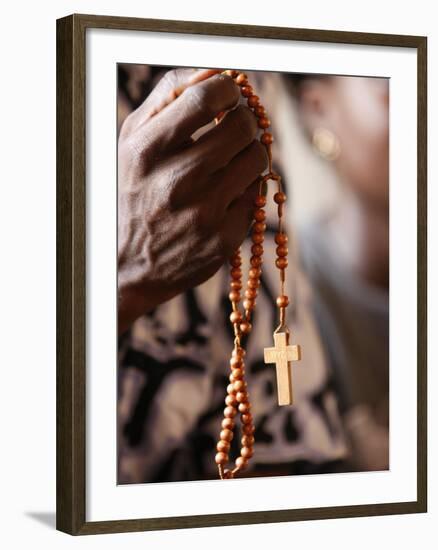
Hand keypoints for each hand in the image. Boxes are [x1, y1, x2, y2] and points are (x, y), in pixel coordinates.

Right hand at [118, 68, 267, 333]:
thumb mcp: (132, 144)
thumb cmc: (133, 195)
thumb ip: (166, 99)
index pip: (204, 97)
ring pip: (258, 159)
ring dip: (252, 152)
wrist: (129, 266)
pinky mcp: (223, 238)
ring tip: (234, 159)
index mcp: (147, 151)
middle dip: (245, 119)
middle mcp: (175, 181)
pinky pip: (256, 195)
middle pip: (241, 126)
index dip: (228, 88)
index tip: (230, 94)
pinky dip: (247, 189)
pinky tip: (227, 195)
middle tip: (237, 126)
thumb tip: (213, 73)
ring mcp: (203, 213)